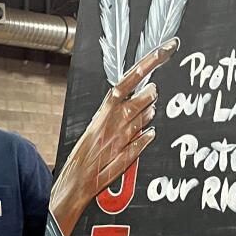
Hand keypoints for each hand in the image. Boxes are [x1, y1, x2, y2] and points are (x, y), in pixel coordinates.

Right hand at [50, 39, 178, 235]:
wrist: (71, 185)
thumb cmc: (82, 158)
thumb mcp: (96, 131)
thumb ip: (118, 117)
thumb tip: (145, 109)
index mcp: (102, 115)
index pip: (126, 82)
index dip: (146, 65)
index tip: (164, 50)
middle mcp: (110, 126)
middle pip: (138, 100)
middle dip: (149, 94)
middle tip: (153, 91)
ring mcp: (116, 143)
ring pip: (140, 121)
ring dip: (147, 114)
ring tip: (146, 111)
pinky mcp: (120, 161)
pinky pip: (138, 146)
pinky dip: (144, 140)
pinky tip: (149, 135)